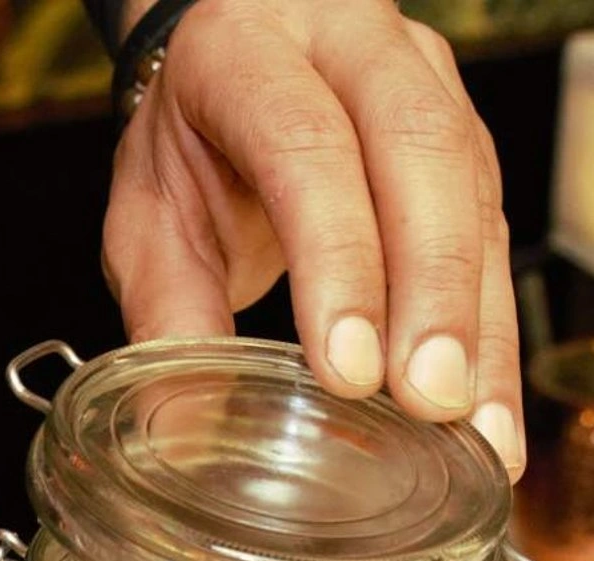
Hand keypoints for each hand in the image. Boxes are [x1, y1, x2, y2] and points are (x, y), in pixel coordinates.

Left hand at [101, 0, 523, 478]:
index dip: (337, 258)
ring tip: (473, 430)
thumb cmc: (185, 147)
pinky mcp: (465, 136)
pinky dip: (494, 329)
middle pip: (418, 155)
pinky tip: (488, 409)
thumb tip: (182, 431)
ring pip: (472, 191)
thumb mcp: (148, 223)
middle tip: (429, 402)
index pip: (306, 146)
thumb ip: (168, 314)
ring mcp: (424, 80)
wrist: (228, 65)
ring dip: (478, 322)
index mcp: (249, 53)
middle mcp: (353, 45)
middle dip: (432, 292)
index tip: (347, 367)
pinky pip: (496, 228)